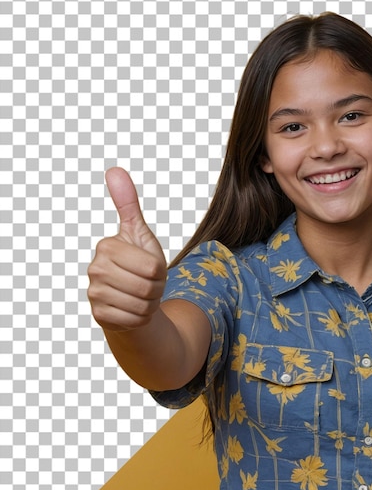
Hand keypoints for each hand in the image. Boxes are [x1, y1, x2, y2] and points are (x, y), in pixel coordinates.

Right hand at [88, 167, 166, 331]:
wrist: (131, 296)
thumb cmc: (138, 263)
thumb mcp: (139, 233)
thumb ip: (128, 204)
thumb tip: (114, 170)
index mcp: (107, 247)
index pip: (153, 267)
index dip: (160, 271)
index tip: (149, 268)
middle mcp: (96, 269)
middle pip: (149, 286)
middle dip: (156, 288)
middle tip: (147, 283)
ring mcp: (95, 293)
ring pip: (142, 305)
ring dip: (150, 303)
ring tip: (141, 295)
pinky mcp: (99, 315)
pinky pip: (134, 319)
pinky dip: (141, 317)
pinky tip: (133, 309)